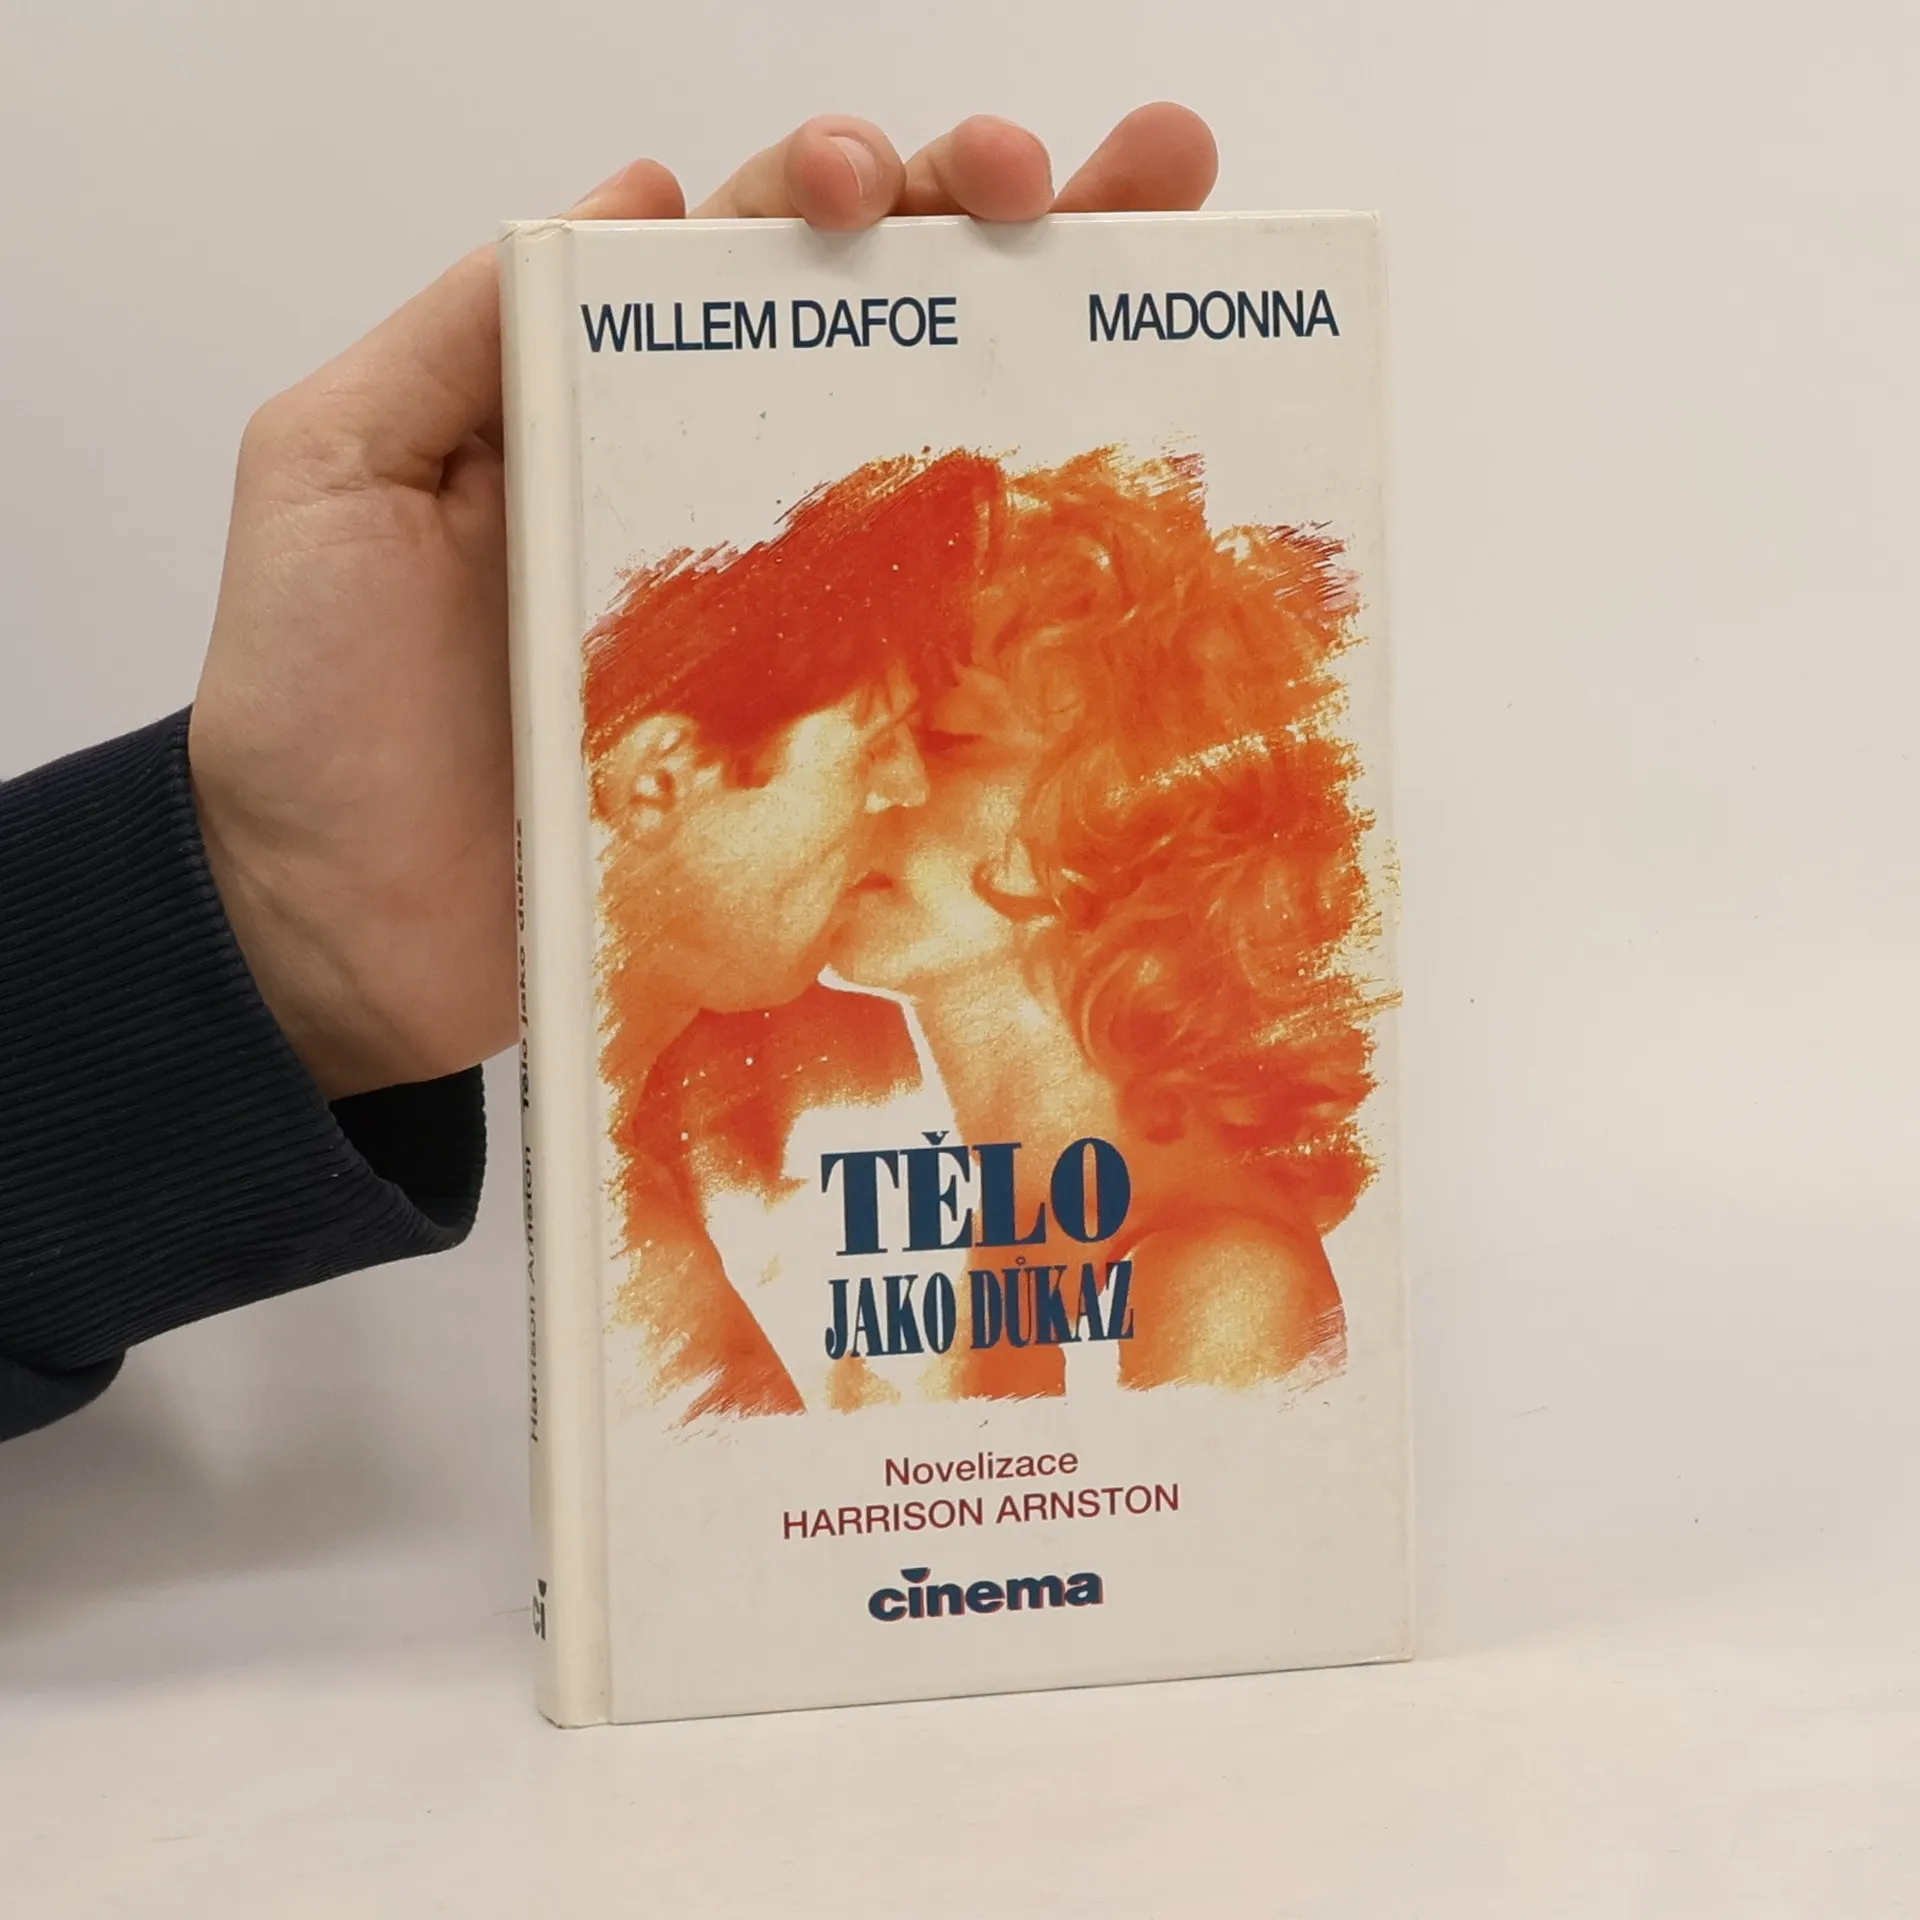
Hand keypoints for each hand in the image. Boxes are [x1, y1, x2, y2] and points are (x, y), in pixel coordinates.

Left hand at [189, 105, 1218, 1099]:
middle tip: (1120, 179)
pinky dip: (1038, 590)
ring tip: (1167, 254)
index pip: (758, 258)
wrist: (334, 943)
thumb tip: (633, 191)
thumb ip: (461, 328)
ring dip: (1064, 354)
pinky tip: (1125, 524)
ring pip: (944, 471)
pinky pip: (943, 659)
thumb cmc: (310, 717)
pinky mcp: (819, 758)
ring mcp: (785, 631)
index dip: (853, 186)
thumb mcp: (332, 472)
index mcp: (609, 409)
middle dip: (1008, 228)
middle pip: (888, 332)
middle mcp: (719, 503)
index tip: (895, 188)